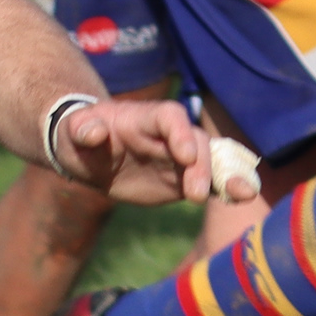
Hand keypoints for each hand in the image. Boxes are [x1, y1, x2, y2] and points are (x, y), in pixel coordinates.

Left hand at [48, 94, 230, 206]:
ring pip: (213, 162)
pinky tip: (243, 197)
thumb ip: (82, 128)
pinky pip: (212, 182)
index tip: (184, 155)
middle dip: (201, 165)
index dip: (181, 133)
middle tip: (194, 194)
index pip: (171, 118)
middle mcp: (172, 135)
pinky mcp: (186, 179)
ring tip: (242, 193)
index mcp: (146, 118)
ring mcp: (182, 157)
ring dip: (228, 175)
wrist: (92, 155)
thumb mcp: (73, 131)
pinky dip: (228, 189)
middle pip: (198, 142)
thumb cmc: (79, 136)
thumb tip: (92, 131)